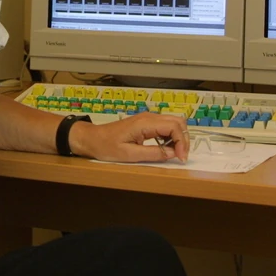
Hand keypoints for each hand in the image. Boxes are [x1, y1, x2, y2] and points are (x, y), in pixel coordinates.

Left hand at [68, 112, 189, 162]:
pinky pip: (165, 127)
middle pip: (178, 122)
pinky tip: (167, 149)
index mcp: (145, 123)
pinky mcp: (146, 124)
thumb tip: (172, 154)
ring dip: (179, 138)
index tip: (181, 158)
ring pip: (173, 123)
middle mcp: (149, 117)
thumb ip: (152, 154)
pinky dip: (171, 137)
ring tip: (176, 154)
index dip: (182, 142)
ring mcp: (148, 119)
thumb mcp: (129, 154)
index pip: (174, 126)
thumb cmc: (106, 146)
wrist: (92, 138)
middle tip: (182, 157)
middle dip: (184, 139)